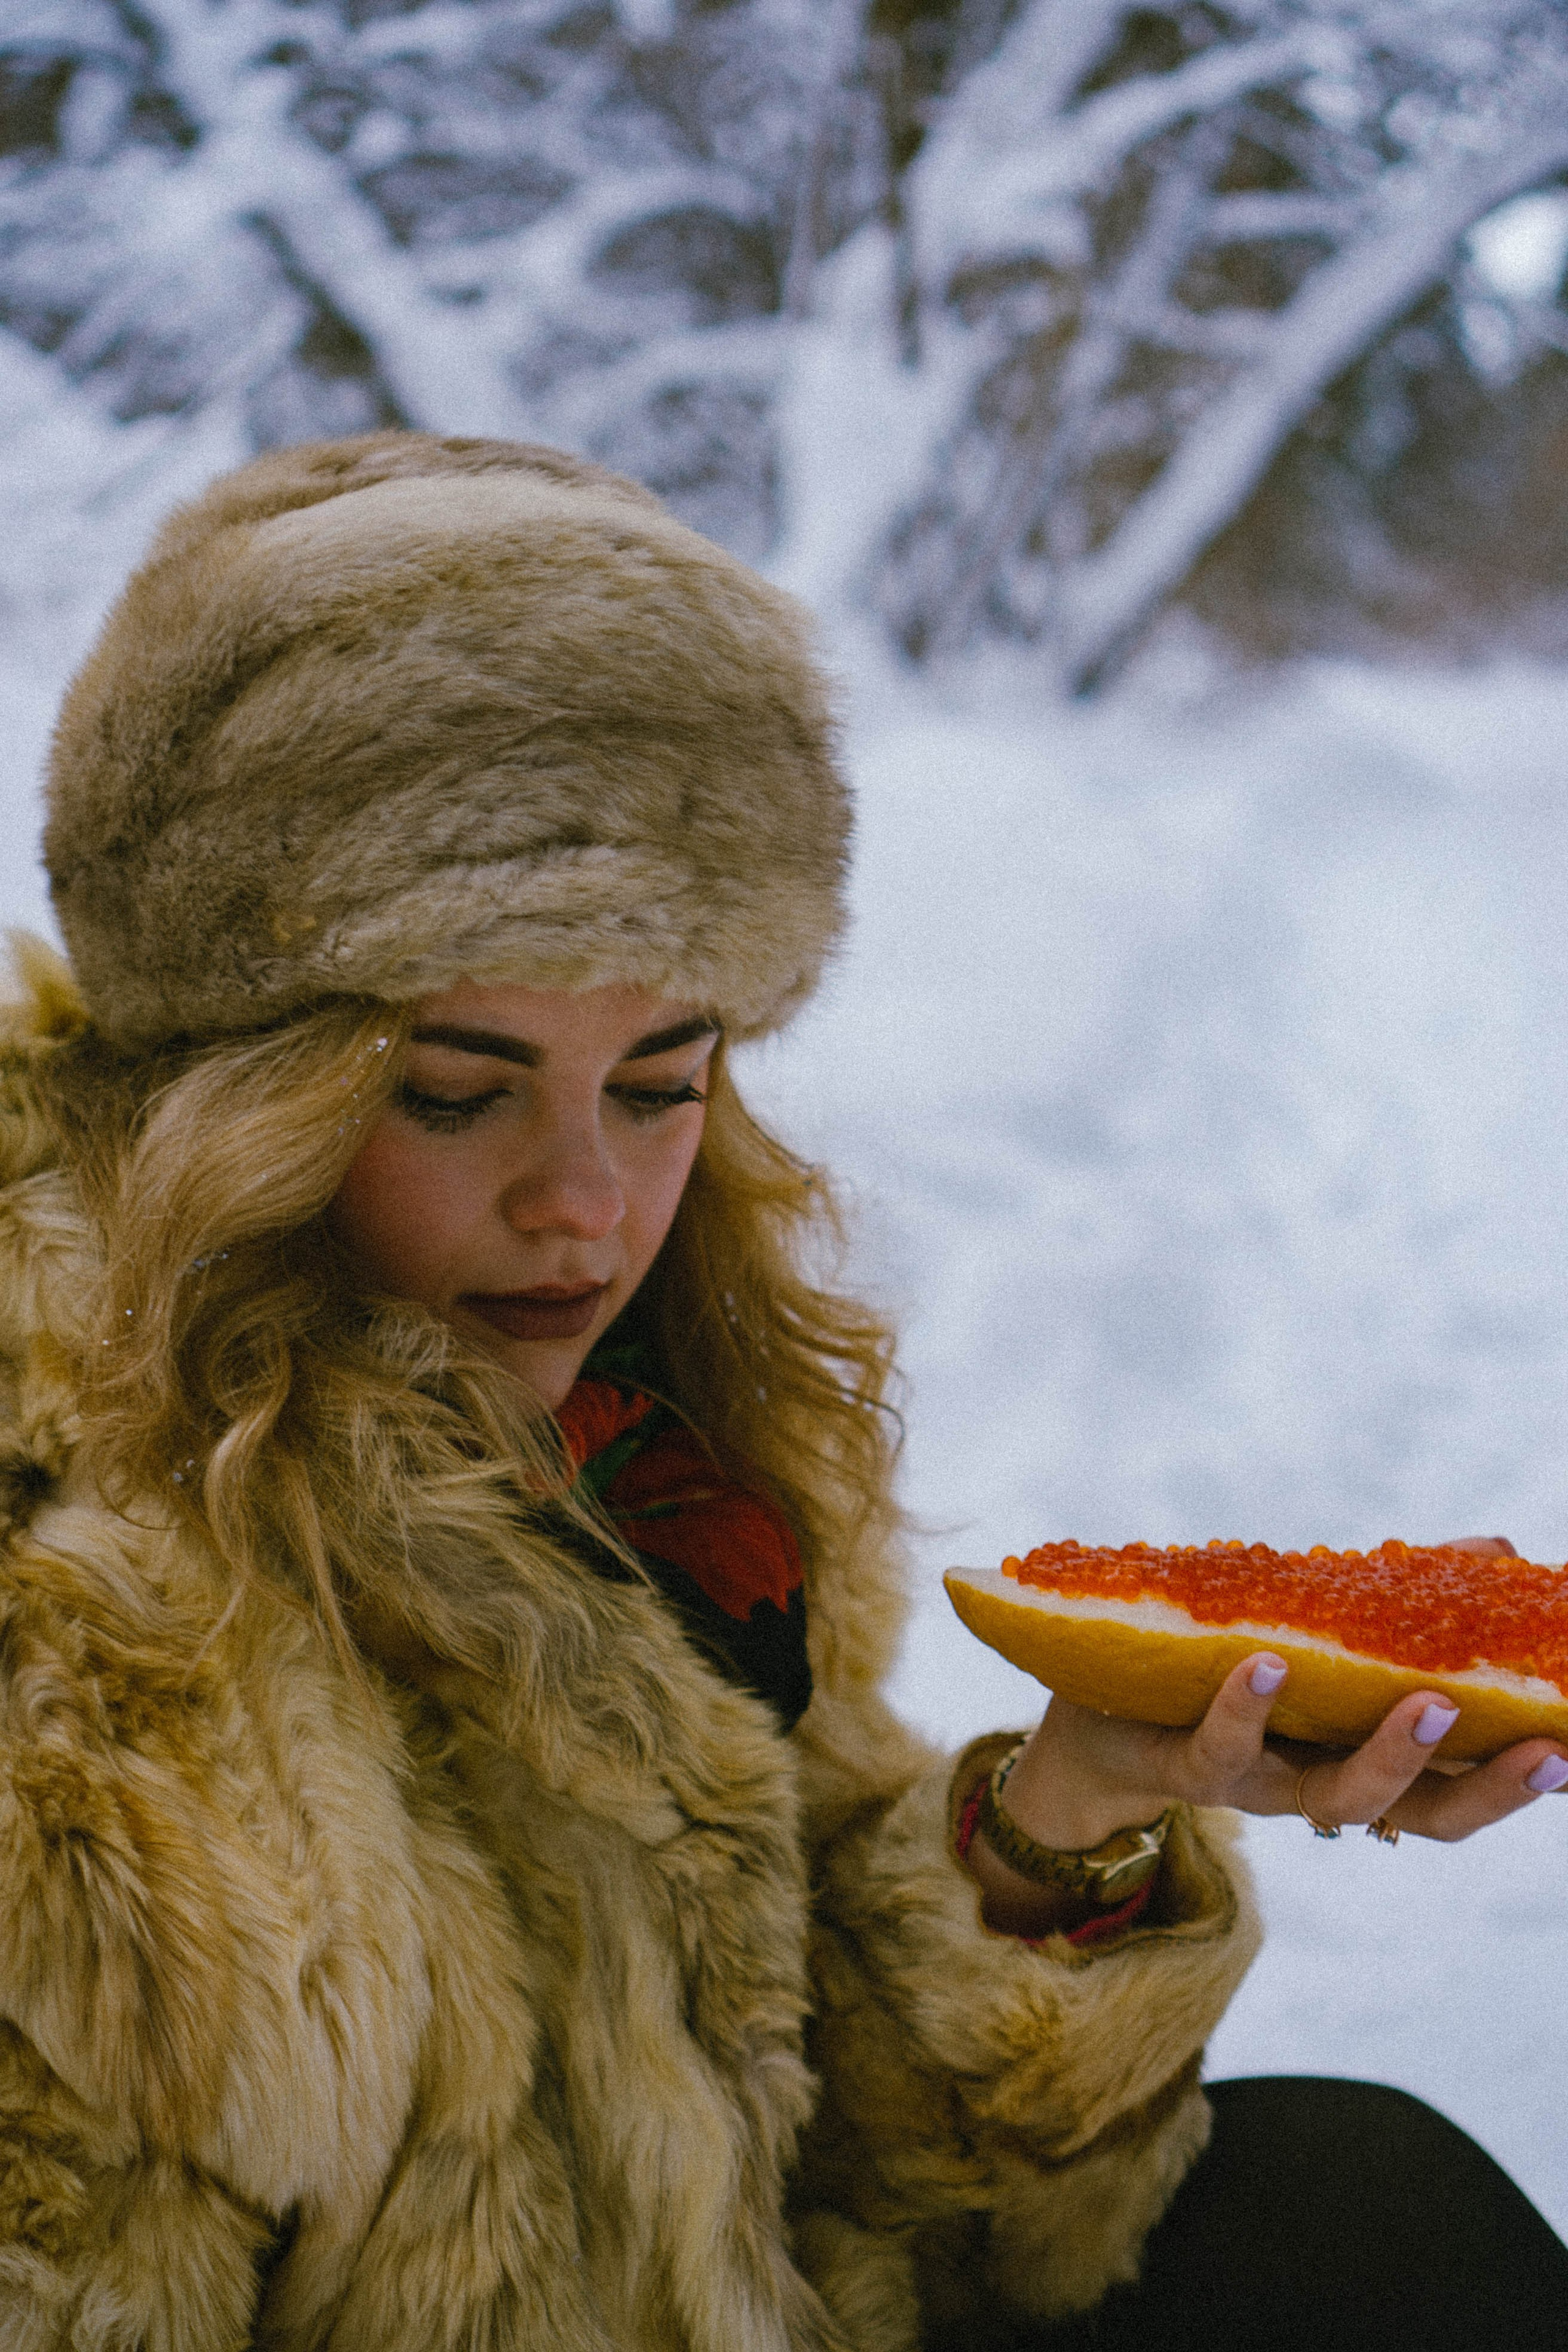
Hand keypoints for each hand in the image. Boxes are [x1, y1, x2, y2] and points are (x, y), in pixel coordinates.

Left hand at [969, 1634, 1565, 1935]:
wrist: (1094, 1723)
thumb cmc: (1221, 1670)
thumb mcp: (1318, 1627)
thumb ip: (1402, 1595)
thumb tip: (1499, 1548)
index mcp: (1356, 1757)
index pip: (1454, 1791)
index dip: (1514, 1781)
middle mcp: (1314, 1783)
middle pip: (1416, 1814)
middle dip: (1484, 1791)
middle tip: (1540, 1750)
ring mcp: (1251, 1782)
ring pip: (1328, 1794)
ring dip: (1385, 1756)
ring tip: (1427, 1706)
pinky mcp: (1179, 1763)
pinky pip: (1215, 1749)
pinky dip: (1243, 1707)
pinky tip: (1267, 1665)